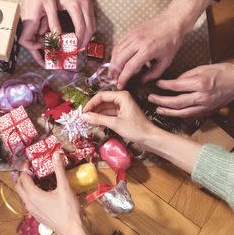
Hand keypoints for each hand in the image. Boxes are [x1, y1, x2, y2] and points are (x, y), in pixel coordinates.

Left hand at [15, 153, 94, 234]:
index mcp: (33, 195)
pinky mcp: (37, 216)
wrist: (71, 230)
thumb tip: (56, 154)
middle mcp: (29, 203)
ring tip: (36, 179)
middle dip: (22, 176)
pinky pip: (29, 202)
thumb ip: (59, 169)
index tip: (30, 162)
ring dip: (26, 186)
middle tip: (31, 169)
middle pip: (19, 187)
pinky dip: (31, 194)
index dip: (25, 168)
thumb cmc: (68, 209)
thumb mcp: (64, 187)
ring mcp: (32, 211)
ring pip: (23, 195)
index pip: (23, 178)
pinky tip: (43, 192)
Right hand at [19, 0, 60, 65]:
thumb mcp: (50, 7)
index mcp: (30, 22)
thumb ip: (53, 22)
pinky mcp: (34, 19)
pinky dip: (46, 36)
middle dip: (40, 53)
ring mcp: (30, 22)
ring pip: (36, 38)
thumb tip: (57, 35)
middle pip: (31, 43)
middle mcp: (28, 24)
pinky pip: (39, 31)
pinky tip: (57, 37)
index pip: (26, 42)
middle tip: (52, 60)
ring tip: (58, 51)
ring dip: (45, 45)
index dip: (33, 50)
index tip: (44, 53)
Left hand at [53, 0, 96, 46]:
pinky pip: (93, 20)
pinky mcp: (91, 4)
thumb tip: (55, 34)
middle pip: (90, 29)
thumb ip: (56, 19)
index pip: (80, 27)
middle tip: (78, 49)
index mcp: (75, 6)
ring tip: (82, 44)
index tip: (74, 47)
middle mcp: (85, 6)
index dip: (78, 39)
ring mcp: (90, 5)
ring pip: (93, 25)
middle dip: (85, 41)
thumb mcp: (55, 4)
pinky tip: (85, 34)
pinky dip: (90, 29)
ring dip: (89, 36)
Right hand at [85, 91, 202, 172]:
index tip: (83, 112)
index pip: (101, 96)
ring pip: (105, 108)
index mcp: (121, 96)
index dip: (91, 103)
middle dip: (93, 109)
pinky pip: (109, 114)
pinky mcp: (123, 115)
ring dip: (97, 114)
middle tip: (84, 118)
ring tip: (88, 122)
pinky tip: (97, 124)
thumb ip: (99, 119)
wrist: (150, 138)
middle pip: (103, 101)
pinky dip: (103, 118)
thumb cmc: (136, 129)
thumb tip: (85, 116)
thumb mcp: (115, 124)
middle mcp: (122, 99)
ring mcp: (122, 107)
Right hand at [111, 0, 209, 88]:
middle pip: (119, 59)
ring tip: (113, 72)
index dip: (122, 78)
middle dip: (114, 72)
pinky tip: (116, 60)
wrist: (172, 22)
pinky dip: (115, 53)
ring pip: (116, 51)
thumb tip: (142, 81)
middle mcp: (137, 42)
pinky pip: (118, 44)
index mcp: (147, 50)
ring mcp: (132, 35)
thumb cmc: (171, 41)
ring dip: (112, 63)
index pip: (129, 67)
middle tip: (114, 80)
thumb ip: (154, 73)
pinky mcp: (130, 31)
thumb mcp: (166, 61)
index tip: (120, 85)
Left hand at [150, 62, 233, 117]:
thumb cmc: (224, 72)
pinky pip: (191, 115)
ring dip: (168, 112)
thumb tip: (174, 82)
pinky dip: (180, 115)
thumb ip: (187, 75)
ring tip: (158, 109)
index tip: (157, 84)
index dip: (164, 86)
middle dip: (161, 101)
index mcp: (200, 83)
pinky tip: (173, 113)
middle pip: (176, 102)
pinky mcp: (208, 111)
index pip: (176, 86)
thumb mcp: (203, 68)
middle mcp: (202, 96)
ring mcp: (205, 106)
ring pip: (182, 112)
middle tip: (151, 98)